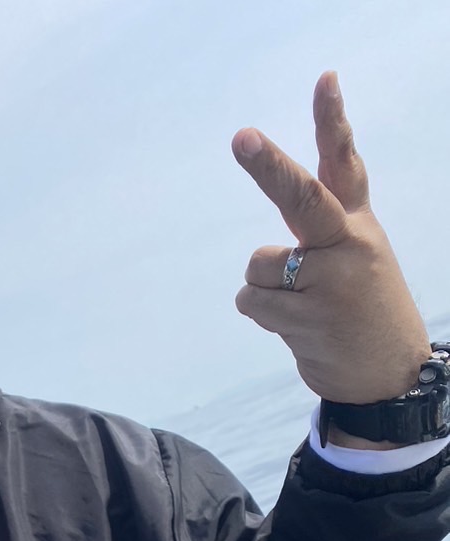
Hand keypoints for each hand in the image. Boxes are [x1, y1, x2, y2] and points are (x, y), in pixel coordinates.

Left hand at [232, 72, 429, 414]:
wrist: (389, 372)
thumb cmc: (360, 308)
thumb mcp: (356, 258)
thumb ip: (320, 233)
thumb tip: (264, 254)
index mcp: (358, 223)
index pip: (345, 163)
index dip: (333, 120)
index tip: (325, 78)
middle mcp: (348, 244)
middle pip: (301, 197)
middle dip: (269, 167)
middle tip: (242, 137)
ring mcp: (331, 282)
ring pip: (259, 266)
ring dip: (265, 289)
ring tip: (301, 306)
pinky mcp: (310, 319)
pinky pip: (253, 302)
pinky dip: (263, 313)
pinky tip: (297, 325)